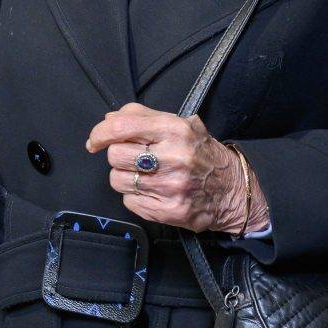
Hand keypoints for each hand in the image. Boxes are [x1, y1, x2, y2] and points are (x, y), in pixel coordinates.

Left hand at [86, 103, 267, 235]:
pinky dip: (135, 196)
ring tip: (143, 175)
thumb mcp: (181, 124)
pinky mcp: (167, 211)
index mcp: (175, 131)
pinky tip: (152, 190)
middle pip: (115, 155)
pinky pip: (129, 201)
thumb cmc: (202, 154)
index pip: (123, 127)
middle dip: (118, 155)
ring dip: (125, 176)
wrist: (233, 192)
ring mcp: (170, 187)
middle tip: (133, 157)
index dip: (100, 133)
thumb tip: (109, 120)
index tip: (95, 140)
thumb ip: (143, 116)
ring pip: (118, 180)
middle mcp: (174, 158)